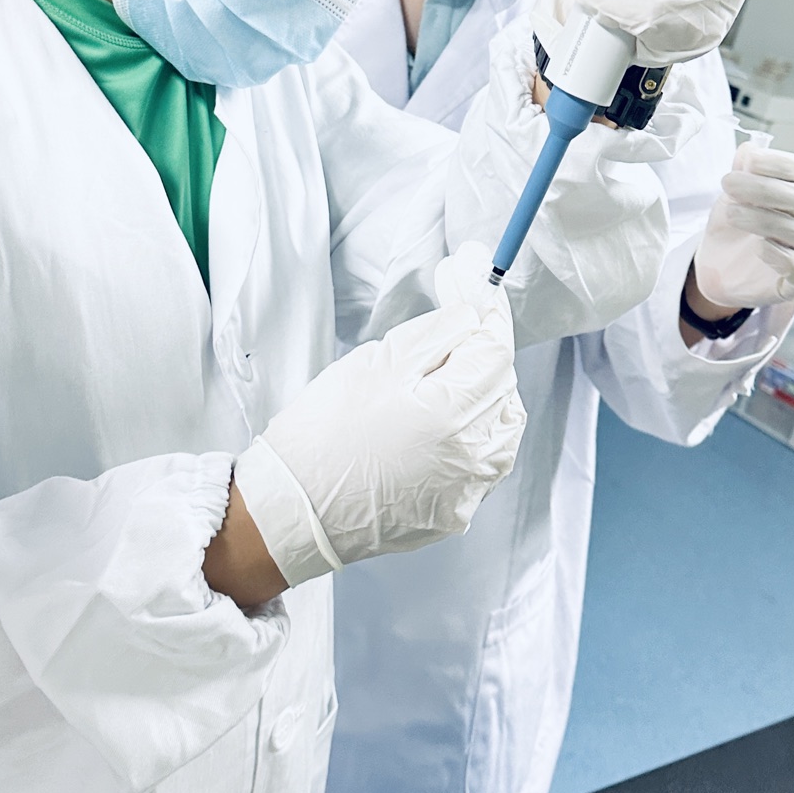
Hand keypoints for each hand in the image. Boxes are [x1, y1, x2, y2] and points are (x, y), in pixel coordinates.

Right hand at [234, 242, 524, 586]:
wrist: (291, 510)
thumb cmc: (322, 434)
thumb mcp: (378, 362)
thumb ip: (437, 330)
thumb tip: (474, 304)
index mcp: (453, 415)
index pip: (496, 348)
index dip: (485, 309)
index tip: (471, 279)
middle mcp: (473, 458)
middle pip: (503, 384)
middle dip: (480, 348)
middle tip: (448, 325)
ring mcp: (468, 491)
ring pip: (502, 424)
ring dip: (484, 391)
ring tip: (444, 374)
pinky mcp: (456, 513)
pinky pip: (483, 461)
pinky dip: (472, 432)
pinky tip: (439, 421)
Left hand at [694, 144, 793, 307]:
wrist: (724, 267)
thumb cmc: (739, 225)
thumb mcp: (736, 194)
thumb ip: (744, 171)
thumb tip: (748, 149)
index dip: (783, 164)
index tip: (750, 160)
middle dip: (766, 189)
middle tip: (730, 183)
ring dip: (764, 220)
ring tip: (732, 213)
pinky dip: (779, 256)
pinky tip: (757, 247)